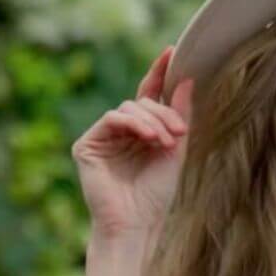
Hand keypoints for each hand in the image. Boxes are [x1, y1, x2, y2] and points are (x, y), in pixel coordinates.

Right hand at [71, 46, 194, 238]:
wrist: (138, 223)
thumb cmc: (157, 194)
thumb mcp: (176, 150)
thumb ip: (181, 116)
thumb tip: (188, 80)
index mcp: (143, 132)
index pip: (149, 95)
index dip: (159, 72)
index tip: (172, 51)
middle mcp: (121, 132)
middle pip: (144, 101)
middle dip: (165, 113)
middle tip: (179, 133)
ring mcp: (103, 137)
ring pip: (129, 108)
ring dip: (152, 121)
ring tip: (166, 142)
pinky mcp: (87, 145)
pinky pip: (111, 119)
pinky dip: (133, 124)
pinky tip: (149, 138)